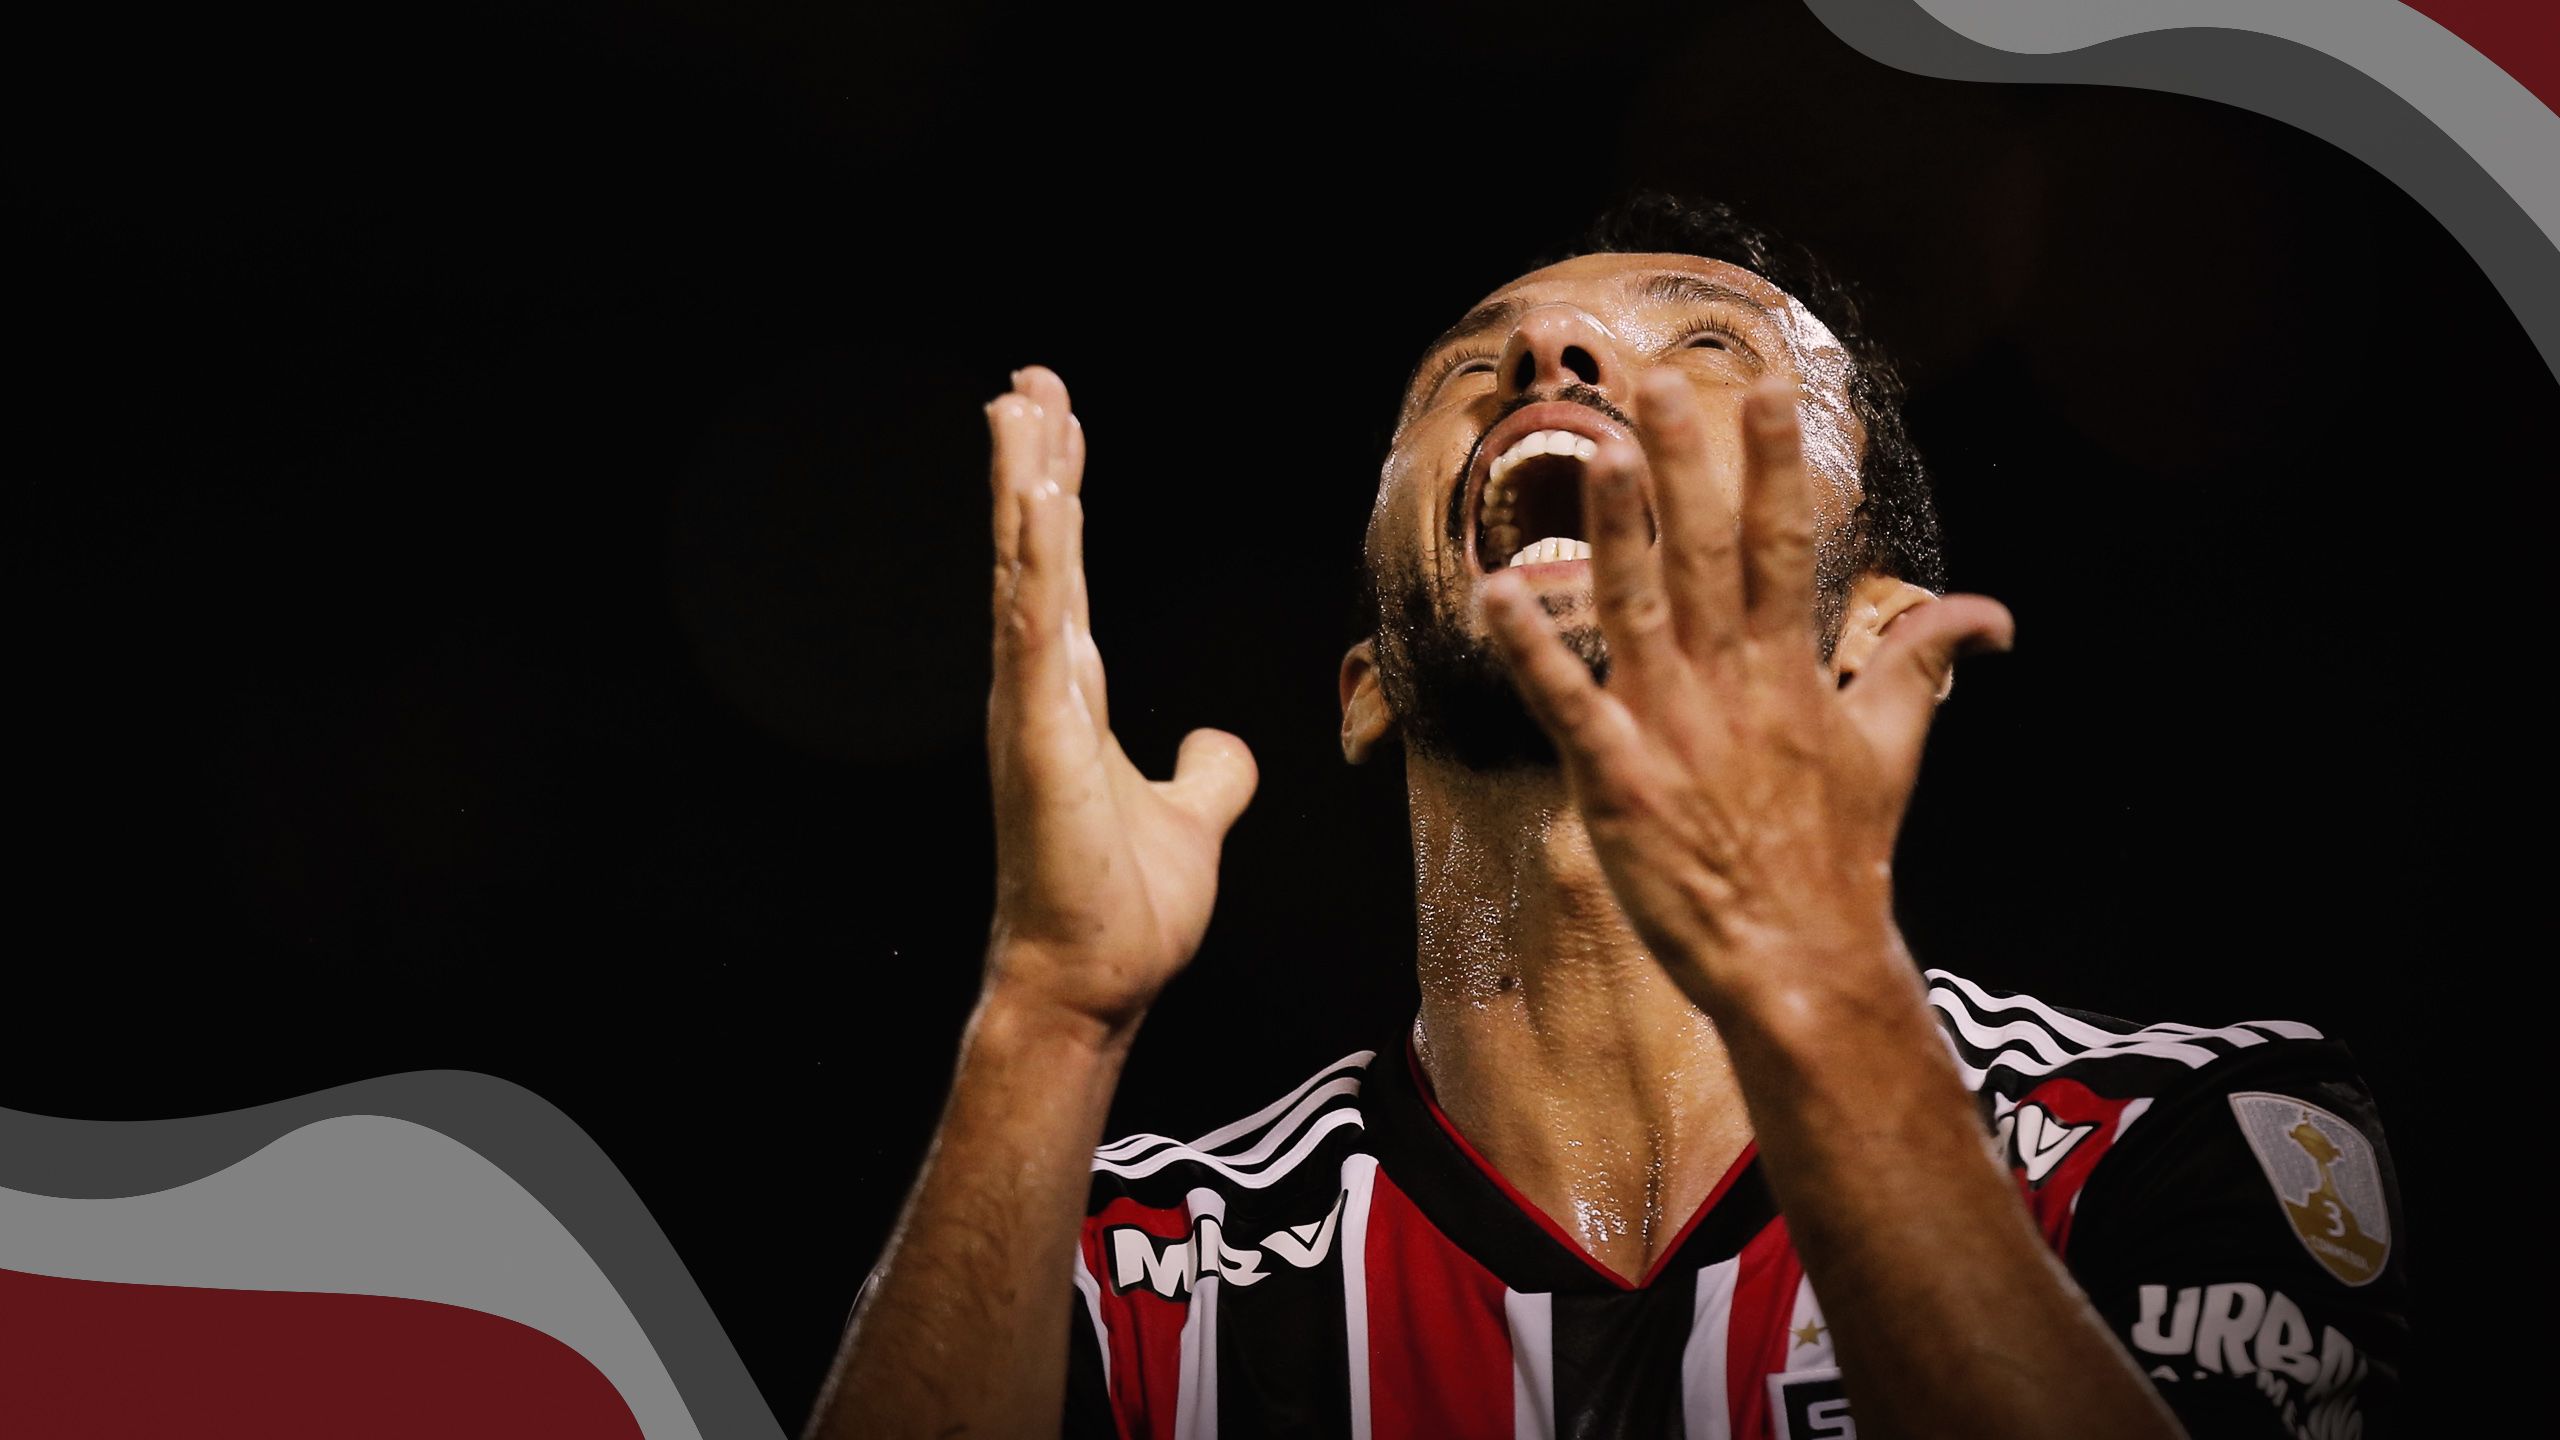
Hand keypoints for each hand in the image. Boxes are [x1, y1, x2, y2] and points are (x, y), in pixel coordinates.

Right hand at [980, 367, 1257, 1039]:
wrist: (1091, 984)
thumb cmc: (1122, 912)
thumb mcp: (1187, 823)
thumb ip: (1206, 776)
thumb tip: (1218, 743)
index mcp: (1066, 701)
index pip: (1066, 576)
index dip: (1063, 499)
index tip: (1058, 425)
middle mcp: (1038, 692)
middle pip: (1036, 554)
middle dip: (1033, 463)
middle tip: (1028, 381)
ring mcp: (1031, 711)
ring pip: (1029, 573)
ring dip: (1023, 487)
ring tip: (1020, 406)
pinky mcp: (1039, 739)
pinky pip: (1037, 630)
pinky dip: (1037, 562)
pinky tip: (1037, 500)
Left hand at [1479, 371, 2011, 1019]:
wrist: (1802, 964)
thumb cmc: (1838, 855)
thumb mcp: (1892, 748)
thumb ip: (1923, 664)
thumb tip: (1991, 613)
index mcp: (1790, 670)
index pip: (1783, 546)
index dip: (1775, 466)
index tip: (1768, 390)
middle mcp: (1730, 685)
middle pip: (1705, 555)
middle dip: (1686, 466)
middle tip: (1660, 381)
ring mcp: (1670, 731)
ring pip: (1635, 609)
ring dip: (1614, 530)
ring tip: (1594, 450)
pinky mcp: (1617, 782)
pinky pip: (1567, 705)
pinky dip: (1531, 652)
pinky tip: (1493, 593)